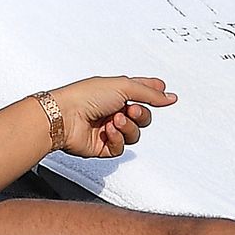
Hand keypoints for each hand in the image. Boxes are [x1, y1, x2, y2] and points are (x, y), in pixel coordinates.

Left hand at [48, 76, 176, 158]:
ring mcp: (108, 128)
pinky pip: (121, 148)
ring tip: (115, 120)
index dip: (153, 92)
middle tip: (132, 110)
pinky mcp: (103, 146)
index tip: (165, 93)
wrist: (65, 116)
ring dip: (128, 127)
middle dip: (141, 114)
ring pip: (134, 134)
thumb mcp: (123, 86)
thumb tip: (168, 96)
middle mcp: (112, 109)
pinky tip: (108, 131)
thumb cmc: (85, 96)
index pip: (140, 90)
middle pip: (142, 117)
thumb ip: (149, 93)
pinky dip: (117, 138)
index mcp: (115, 91)